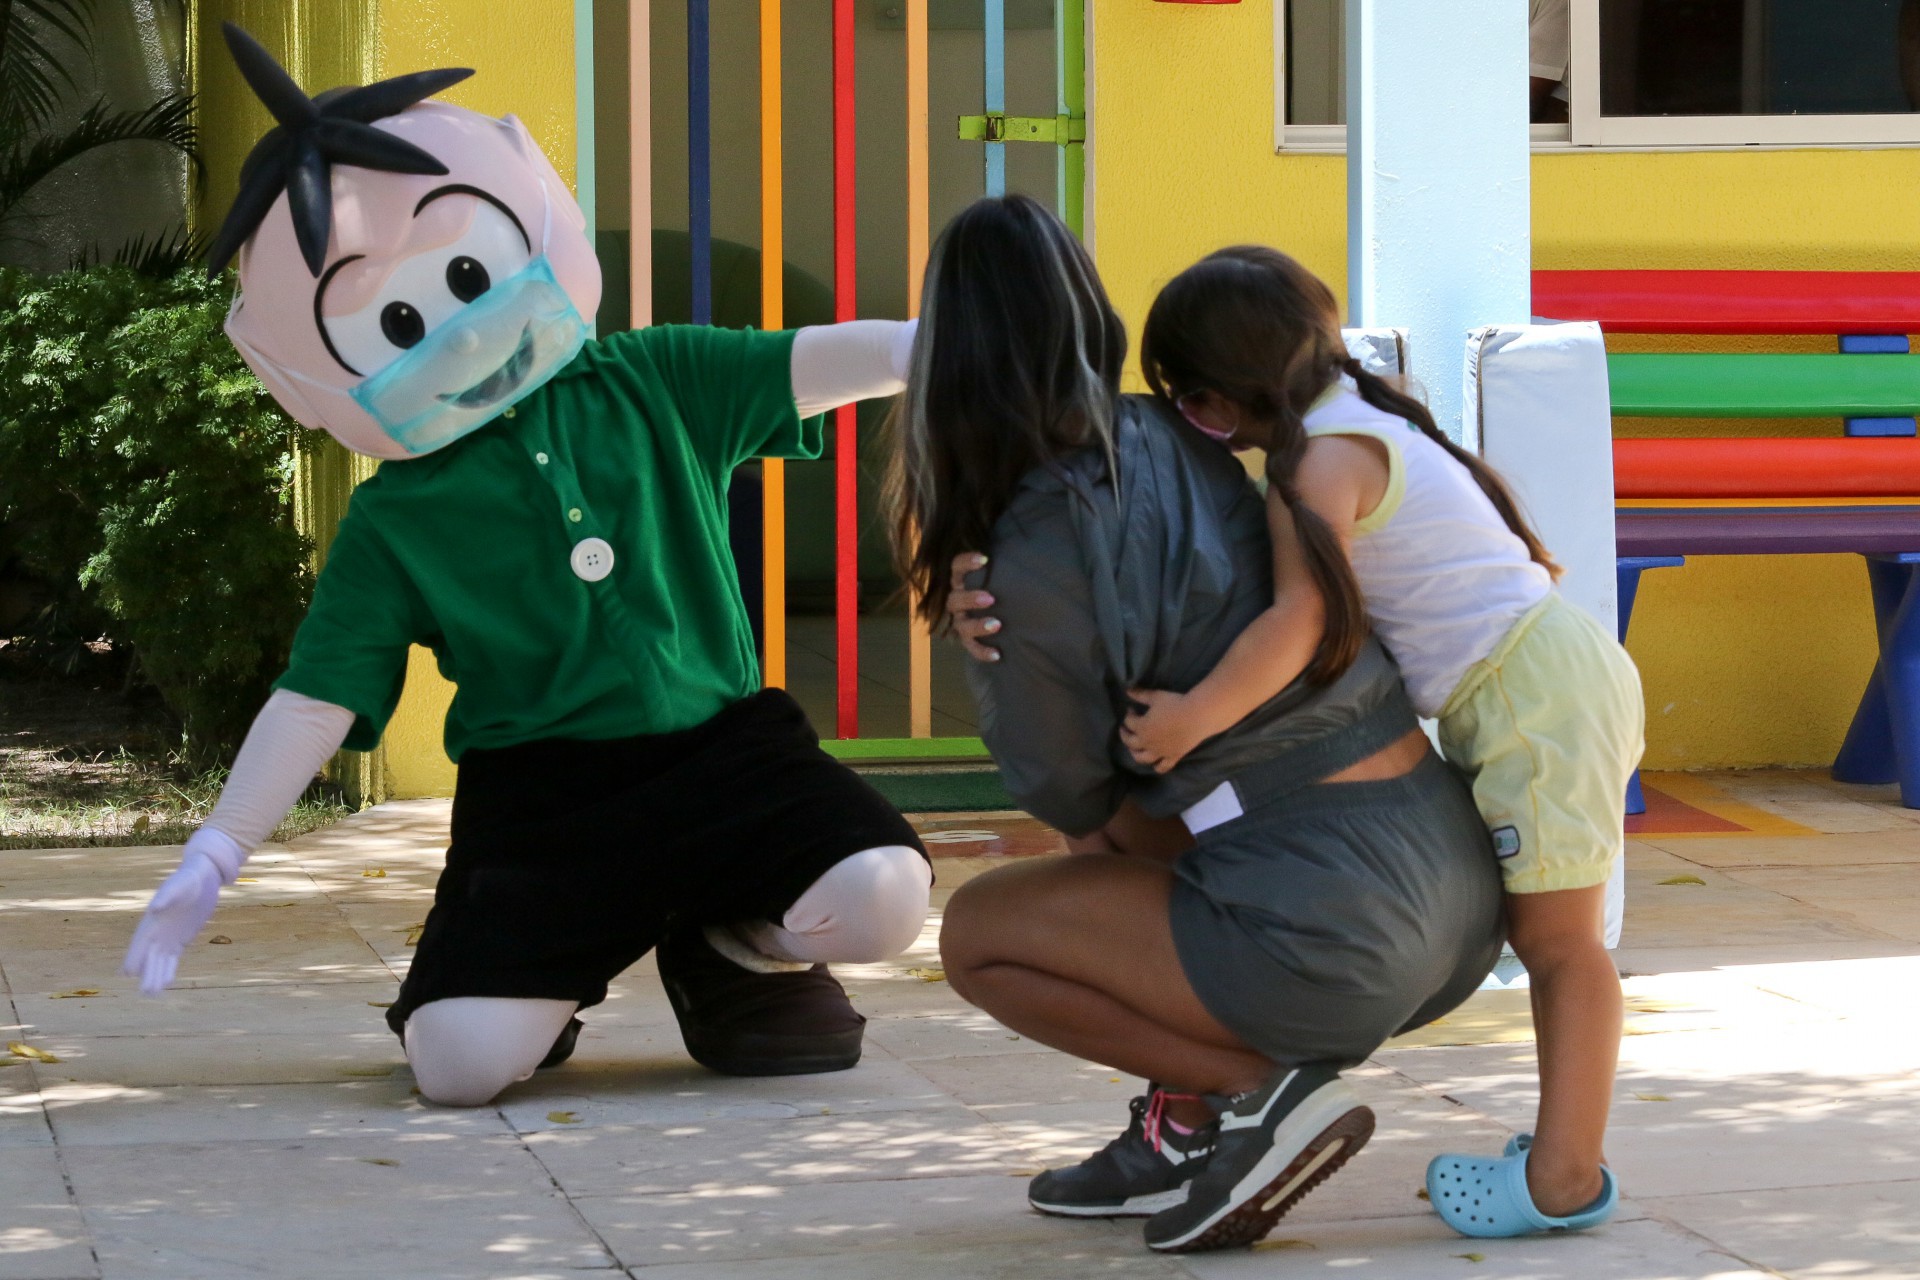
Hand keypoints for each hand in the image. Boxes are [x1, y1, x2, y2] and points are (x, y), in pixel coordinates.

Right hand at [122, 829, 242, 995]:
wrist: (203, 875)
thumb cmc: (189, 877)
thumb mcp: (181, 885)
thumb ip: (168, 896)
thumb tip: (154, 909)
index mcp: (153, 918)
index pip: (140, 941)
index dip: (135, 956)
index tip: (128, 973)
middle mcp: (157, 929)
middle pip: (149, 955)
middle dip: (147, 973)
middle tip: (146, 993)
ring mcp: (168, 935)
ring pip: (160, 959)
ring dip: (156, 975)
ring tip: (152, 994)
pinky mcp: (181, 938)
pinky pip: (173, 957)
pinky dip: (169, 968)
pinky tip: (167, 981)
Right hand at [946, 551, 1000, 662]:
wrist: (1006, 612)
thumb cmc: (1004, 584)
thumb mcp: (1005, 570)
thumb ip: (1009, 558)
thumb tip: (1030, 537)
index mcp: (962, 581)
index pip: (956, 567)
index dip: (966, 562)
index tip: (984, 558)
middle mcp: (958, 601)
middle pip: (954, 599)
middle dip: (971, 598)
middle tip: (990, 598)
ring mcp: (961, 622)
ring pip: (961, 625)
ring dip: (977, 625)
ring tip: (997, 624)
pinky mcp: (969, 640)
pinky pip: (971, 648)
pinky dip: (982, 652)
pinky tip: (998, 655)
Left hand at [1120, 688, 1208, 774]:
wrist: (1197, 716)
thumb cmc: (1175, 704)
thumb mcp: (1156, 697)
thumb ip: (1140, 695)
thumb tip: (1128, 691)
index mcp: (1142, 727)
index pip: (1129, 722)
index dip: (1128, 714)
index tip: (1131, 709)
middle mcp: (1148, 742)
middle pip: (1130, 742)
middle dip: (1125, 735)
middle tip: (1125, 729)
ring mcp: (1160, 752)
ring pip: (1142, 758)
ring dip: (1135, 754)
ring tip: (1135, 749)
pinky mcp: (1173, 757)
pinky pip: (1163, 767)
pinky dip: (1157, 768)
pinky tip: (1155, 765)